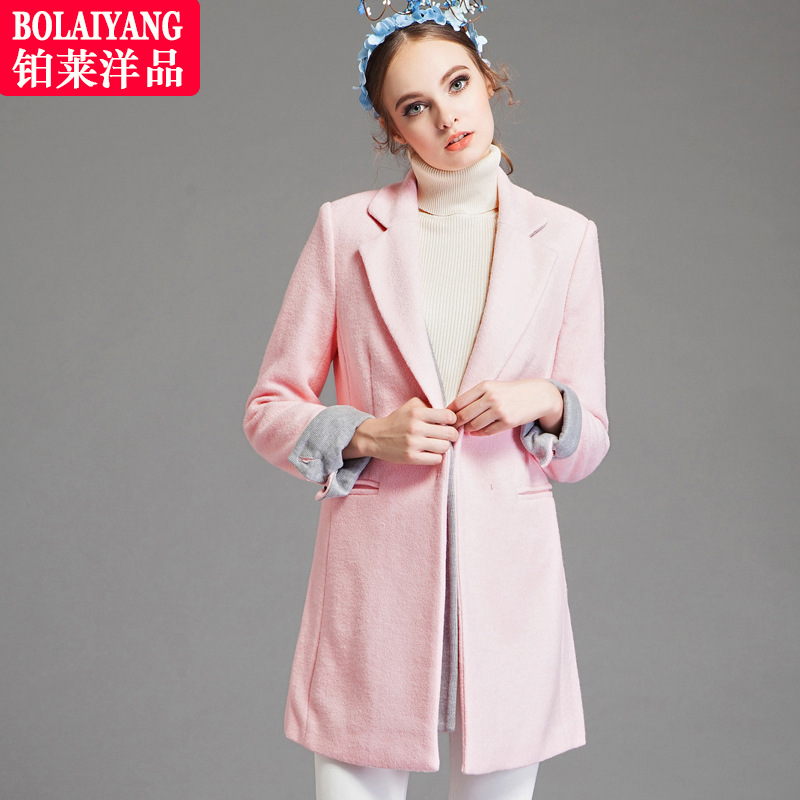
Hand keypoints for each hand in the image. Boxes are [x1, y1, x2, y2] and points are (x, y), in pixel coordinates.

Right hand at [342, 397, 458, 464]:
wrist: (375, 437)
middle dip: (452, 435)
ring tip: (437, 444)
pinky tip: (430, 452)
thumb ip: (429, 406)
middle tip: (448, 435)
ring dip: (443, 446)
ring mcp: (413, 444)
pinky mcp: (411, 458)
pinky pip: (436, 459)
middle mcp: (416, 428)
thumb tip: (448, 413)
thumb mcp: (411, 406)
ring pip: (444, 447)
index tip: (449, 423)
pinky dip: (436, 456)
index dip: (452, 420)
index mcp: (417, 413)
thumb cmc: (397, 421)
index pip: (448, 416)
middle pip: (450, 433)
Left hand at [447, 379, 563, 436]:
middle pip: (463, 415)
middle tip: (452, 428)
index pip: (459, 402)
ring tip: (467, 428)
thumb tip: (453, 410)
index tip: (445, 418)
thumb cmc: (511, 391)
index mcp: (485, 386)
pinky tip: (477, 431)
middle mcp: (491, 397)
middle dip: (455, 424)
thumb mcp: (492, 387)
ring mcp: (500, 410)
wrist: (538, 395)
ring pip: (473, 425)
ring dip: (468, 429)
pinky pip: (486, 432)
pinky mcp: (508, 422)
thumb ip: (475, 396)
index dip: (449, 412)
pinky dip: (479, 433)